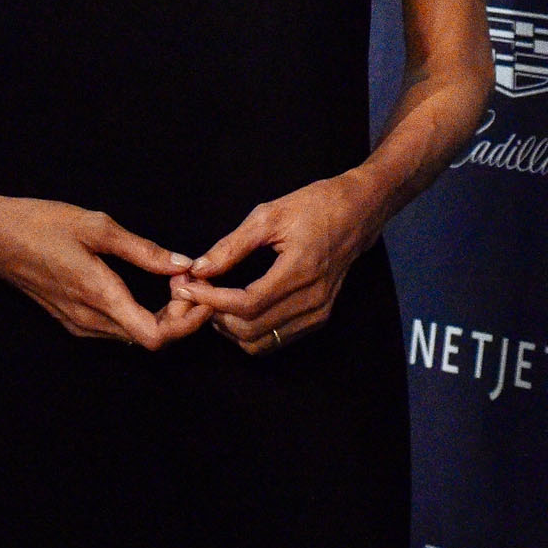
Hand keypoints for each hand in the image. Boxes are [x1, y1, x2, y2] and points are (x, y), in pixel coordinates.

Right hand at [0, 184, 205, 347]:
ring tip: (179, 283)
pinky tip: (154, 289)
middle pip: (150, 340)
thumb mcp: (97, 227)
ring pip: (135, 335)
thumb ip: (143, 251)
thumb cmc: (41, 224)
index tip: (197, 290)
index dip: (186, 322)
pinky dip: (144, 314)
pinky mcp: (72, 319)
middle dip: (182, 317)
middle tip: (193, 283)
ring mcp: (78, 323)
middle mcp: (89, 320)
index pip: (154, 337)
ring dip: (164, 317)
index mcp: (98, 296)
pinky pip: (118, 328)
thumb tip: (184, 265)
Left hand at [173, 173, 383, 353]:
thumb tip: (198, 269)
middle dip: (215, 316)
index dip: (211, 301)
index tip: (188, 288)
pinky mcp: (320, 317)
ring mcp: (318, 311)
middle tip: (196, 295)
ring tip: (215, 304)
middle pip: (251, 328)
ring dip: (231, 329)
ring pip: (262, 341)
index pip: (247, 303)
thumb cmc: (316, 205)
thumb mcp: (270, 215)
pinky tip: (238, 310)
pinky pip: (277, 339)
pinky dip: (250, 332)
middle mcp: (312, 298)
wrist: (360, 211)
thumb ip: (232, 246)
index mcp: (300, 270)